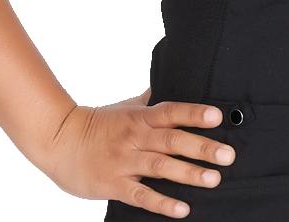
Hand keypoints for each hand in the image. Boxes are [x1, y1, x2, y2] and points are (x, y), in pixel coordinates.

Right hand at [38, 91, 237, 217]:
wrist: (59, 140)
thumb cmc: (97, 123)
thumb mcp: (125, 106)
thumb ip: (149, 99)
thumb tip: (167, 80)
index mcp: (140, 117)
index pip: (172, 111)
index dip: (194, 113)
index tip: (218, 116)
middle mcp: (136, 137)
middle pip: (173, 140)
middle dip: (202, 147)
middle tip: (229, 155)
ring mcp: (125, 161)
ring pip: (161, 167)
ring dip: (189, 173)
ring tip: (214, 179)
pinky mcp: (114, 184)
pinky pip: (141, 195)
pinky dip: (162, 202)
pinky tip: (182, 209)